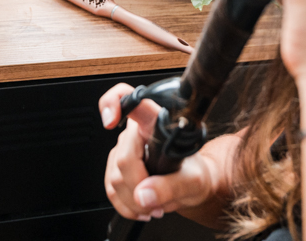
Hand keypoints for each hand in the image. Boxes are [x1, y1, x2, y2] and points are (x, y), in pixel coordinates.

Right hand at [100, 83, 217, 221]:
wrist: (193, 188)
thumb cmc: (195, 175)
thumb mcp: (192, 182)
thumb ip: (170, 188)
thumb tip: (143, 195)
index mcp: (156, 123)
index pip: (131, 100)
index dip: (113, 102)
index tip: (110, 121)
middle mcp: (136, 133)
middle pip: (123, 159)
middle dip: (139, 188)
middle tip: (158, 199)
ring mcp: (123, 150)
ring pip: (114, 178)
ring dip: (134, 201)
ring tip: (155, 205)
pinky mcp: (116, 168)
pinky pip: (111, 190)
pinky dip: (126, 205)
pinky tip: (142, 206)